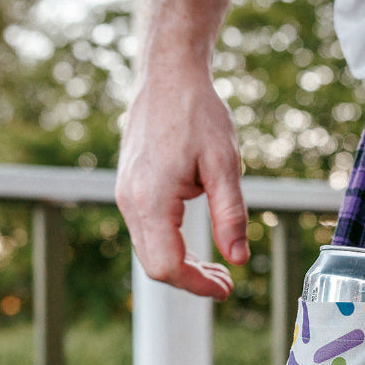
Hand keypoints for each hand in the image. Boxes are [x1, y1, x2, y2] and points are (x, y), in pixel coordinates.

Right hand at [116, 65, 249, 299]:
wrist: (167, 75)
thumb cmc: (198, 113)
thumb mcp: (225, 165)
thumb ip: (230, 215)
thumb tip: (240, 259)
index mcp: (151, 200)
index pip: (168, 265)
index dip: (197, 285)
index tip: (227, 289)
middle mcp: (129, 202)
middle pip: (155, 265)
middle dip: (191, 280)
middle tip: (226, 283)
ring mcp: (124, 194)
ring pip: (149, 250)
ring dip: (182, 265)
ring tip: (218, 268)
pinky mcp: (128, 187)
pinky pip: (146, 231)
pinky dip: (170, 246)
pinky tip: (196, 244)